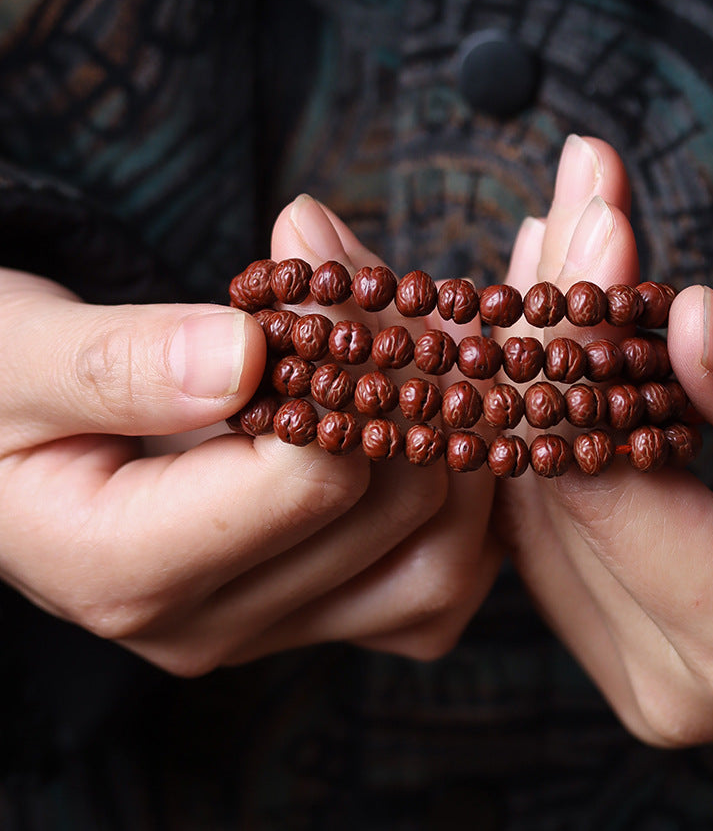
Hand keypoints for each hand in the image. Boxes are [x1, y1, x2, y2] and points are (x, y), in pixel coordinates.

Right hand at [0, 196, 499, 675]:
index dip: (353, 369)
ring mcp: (266, 627)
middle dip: (420, 391)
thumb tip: (245, 355)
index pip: (307, 474)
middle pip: (388, 511)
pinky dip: (465, 514)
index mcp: (124, 568)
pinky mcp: (306, 614)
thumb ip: (121, 362)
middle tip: (409, 298)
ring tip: (442, 353)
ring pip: (437, 566)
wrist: (4, 452)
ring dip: (465, 452)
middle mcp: (205, 623)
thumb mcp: (18, 358)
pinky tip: (443, 431)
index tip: (347, 285)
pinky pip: (431, 589)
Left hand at [496, 135, 712, 745]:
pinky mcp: (622, 636)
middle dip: (552, 336)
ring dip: (540, 368)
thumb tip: (683, 315)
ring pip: (536, 497)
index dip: (577, 351)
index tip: (584, 235)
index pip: (601, 479)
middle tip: (563, 214)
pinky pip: (554, 519)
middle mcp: (665, 679)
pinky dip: (554, 418)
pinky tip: (560, 331)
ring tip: (555, 246)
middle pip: (556, 482)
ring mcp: (635, 668)